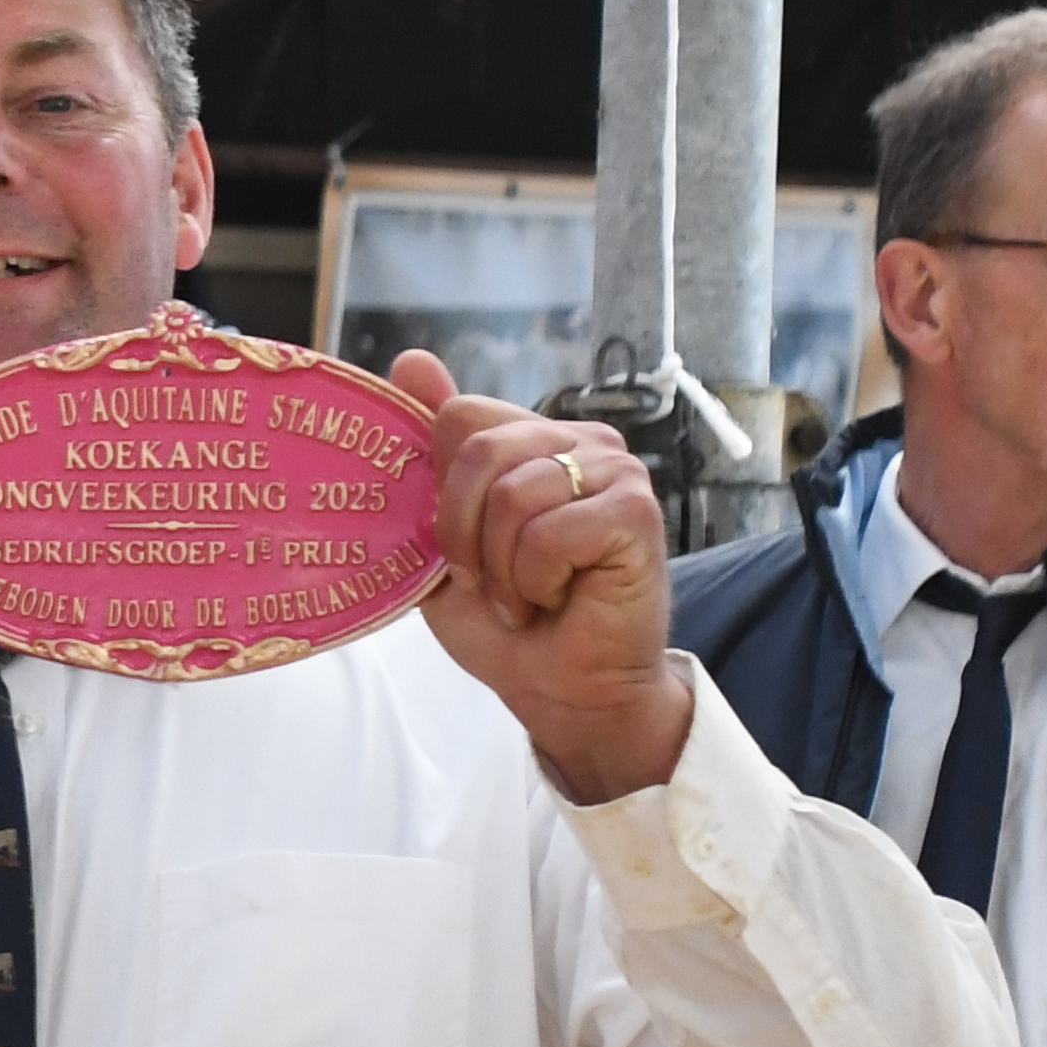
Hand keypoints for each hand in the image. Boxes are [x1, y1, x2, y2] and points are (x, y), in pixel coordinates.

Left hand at [394, 352, 690, 801]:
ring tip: (526, 594)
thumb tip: (410, 359)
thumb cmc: (504, 618)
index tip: (456, 547)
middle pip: (477, 448)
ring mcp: (615, 470)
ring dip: (501, 566)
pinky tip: (559, 598)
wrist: (558, 686)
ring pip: (511, 493)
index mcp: (532, 439)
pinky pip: (549, 532)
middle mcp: (579, 441)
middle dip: (460, 532)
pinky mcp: (636, 510)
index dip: (440, 490)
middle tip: (487, 580)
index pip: (458, 415)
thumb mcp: (442, 536)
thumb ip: (430, 454)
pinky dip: (534, 580)